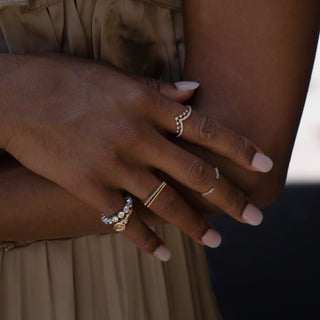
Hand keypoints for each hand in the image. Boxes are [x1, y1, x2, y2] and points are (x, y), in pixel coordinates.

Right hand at [0, 52, 271, 260]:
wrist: (14, 97)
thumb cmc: (64, 79)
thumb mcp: (116, 76)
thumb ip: (159, 89)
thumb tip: (194, 92)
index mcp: (145, 104)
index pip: (205, 128)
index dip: (239, 148)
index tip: (264, 166)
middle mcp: (136, 136)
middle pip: (195, 173)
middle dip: (229, 198)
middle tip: (252, 217)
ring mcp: (113, 165)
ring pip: (166, 202)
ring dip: (194, 226)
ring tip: (216, 240)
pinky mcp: (89, 188)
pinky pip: (125, 221)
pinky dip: (146, 240)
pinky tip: (162, 254)